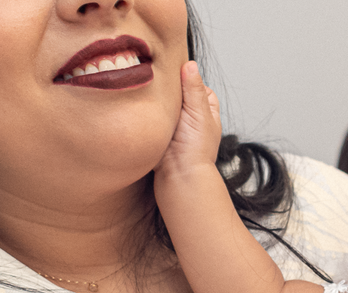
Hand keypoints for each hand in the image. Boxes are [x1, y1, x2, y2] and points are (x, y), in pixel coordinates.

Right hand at [154, 61, 221, 185]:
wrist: (178, 174)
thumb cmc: (195, 148)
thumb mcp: (199, 113)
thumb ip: (194, 89)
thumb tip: (190, 64)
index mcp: (206, 110)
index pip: (197, 84)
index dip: (187, 76)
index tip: (174, 67)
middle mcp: (191, 115)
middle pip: (178, 91)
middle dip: (168, 84)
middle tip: (154, 73)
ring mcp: (174, 122)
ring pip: (163, 100)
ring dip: (156, 95)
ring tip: (146, 84)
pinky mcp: (158, 129)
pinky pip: (151, 112)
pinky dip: (147, 107)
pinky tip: (140, 100)